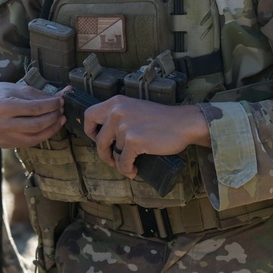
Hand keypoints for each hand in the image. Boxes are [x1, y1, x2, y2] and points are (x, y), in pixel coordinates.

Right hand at [0, 81, 65, 147]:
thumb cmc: (0, 94)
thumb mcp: (18, 88)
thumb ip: (41, 94)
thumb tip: (67, 92)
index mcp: (3, 107)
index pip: (34, 109)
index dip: (51, 105)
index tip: (61, 101)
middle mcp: (0, 125)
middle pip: (36, 125)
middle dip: (53, 118)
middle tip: (61, 110)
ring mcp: (2, 137)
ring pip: (34, 138)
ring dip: (51, 129)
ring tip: (59, 119)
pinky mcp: (4, 145)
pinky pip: (28, 142)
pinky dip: (41, 135)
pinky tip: (48, 127)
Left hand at [82, 95, 208, 177]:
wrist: (184, 123)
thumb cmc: (161, 119)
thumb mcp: (134, 109)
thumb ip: (119, 117)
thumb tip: (103, 137)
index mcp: (115, 102)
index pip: (89, 115)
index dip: (90, 131)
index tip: (98, 140)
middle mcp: (117, 111)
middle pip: (98, 139)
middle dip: (103, 153)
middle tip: (111, 160)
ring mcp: (124, 126)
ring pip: (112, 152)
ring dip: (119, 162)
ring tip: (129, 165)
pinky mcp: (134, 140)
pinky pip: (123, 161)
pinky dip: (127, 169)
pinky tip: (133, 170)